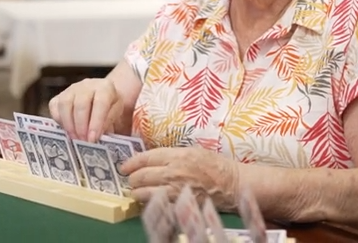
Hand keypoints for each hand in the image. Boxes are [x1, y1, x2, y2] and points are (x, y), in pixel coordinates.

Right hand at [48, 78, 121, 141]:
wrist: (100, 97)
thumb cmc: (110, 107)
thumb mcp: (115, 114)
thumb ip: (107, 123)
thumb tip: (94, 135)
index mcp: (105, 87)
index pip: (100, 103)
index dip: (96, 122)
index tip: (93, 139)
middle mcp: (87, 85)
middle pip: (80, 104)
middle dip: (81, 126)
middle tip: (83, 141)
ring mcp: (71, 89)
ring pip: (65, 104)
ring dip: (69, 125)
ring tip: (75, 139)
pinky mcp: (59, 96)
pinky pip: (54, 107)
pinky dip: (59, 121)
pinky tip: (68, 131)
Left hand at [121, 147, 239, 209]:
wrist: (232, 184)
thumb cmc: (214, 165)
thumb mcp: (192, 151)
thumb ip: (171, 155)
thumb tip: (151, 160)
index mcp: (177, 156)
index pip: (145, 158)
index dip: (131, 163)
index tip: (125, 166)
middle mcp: (173, 173)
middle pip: (140, 177)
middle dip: (132, 179)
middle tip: (130, 180)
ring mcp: (175, 191)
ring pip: (143, 193)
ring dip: (137, 193)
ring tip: (137, 191)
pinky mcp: (179, 206)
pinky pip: (157, 206)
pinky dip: (150, 205)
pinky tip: (150, 202)